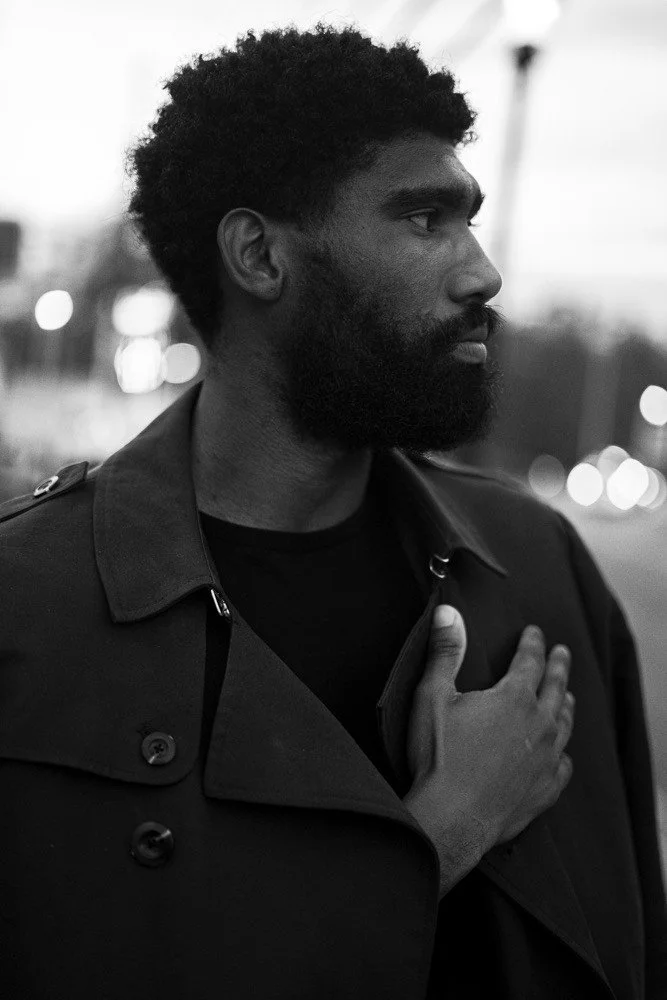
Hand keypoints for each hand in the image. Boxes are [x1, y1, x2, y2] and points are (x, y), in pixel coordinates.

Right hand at [403, 606, 573, 888]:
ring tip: (567, 696)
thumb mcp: (432, 696)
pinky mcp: (545, 790)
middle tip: (563, 652)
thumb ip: (445, 652)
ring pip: (565, 724)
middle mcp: (539, 725)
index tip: (535, 632)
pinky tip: (561, 754)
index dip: (533, 643)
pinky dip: (563, 754)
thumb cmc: (438, 755)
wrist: (450, 818)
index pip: (530, 661)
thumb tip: (448, 612)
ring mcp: (546, 760)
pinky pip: (563, 766)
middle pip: (556, 688)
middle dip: (559, 667)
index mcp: (513, 698)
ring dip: (566, 706)